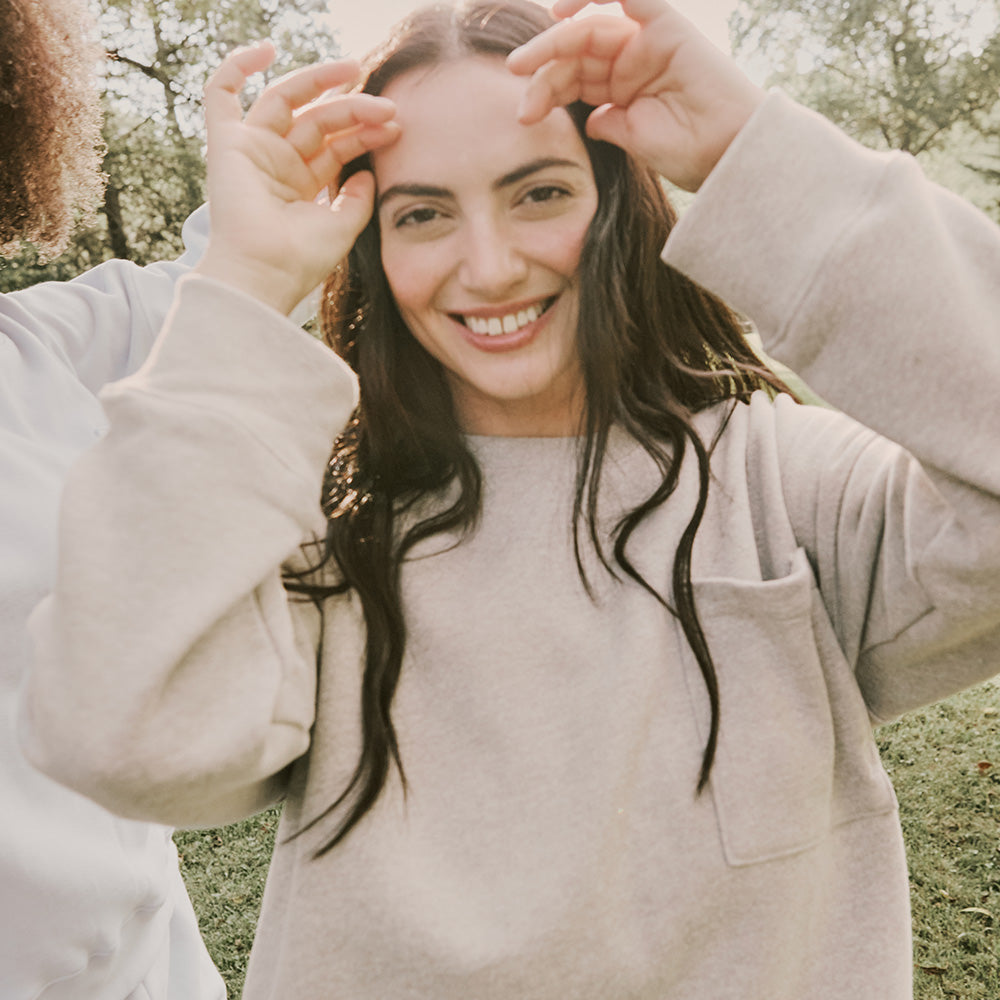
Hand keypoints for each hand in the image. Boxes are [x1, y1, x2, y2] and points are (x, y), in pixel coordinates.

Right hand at [195, 43, 399, 314]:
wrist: (266, 273)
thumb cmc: (301, 260)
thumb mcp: (344, 226)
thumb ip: (358, 199)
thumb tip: (368, 173)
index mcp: (302, 187)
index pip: (337, 146)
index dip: (366, 132)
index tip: (396, 127)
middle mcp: (277, 165)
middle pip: (318, 121)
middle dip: (353, 109)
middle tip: (387, 105)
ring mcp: (252, 151)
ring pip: (287, 101)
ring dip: (321, 84)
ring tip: (356, 71)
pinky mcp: (227, 144)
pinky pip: (221, 93)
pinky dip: (237, 66)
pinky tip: (266, 48)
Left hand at [507, 0, 764, 190]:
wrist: (728, 155)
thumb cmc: (688, 154)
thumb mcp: (631, 138)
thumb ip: (606, 121)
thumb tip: (586, 117)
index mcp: (625, 92)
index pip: (576, 80)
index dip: (546, 90)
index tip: (524, 114)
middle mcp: (635, 62)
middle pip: (577, 55)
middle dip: (543, 69)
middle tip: (515, 80)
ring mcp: (650, 41)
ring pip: (592, 31)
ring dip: (554, 43)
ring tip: (523, 64)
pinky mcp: (667, 26)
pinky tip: (562, 9)